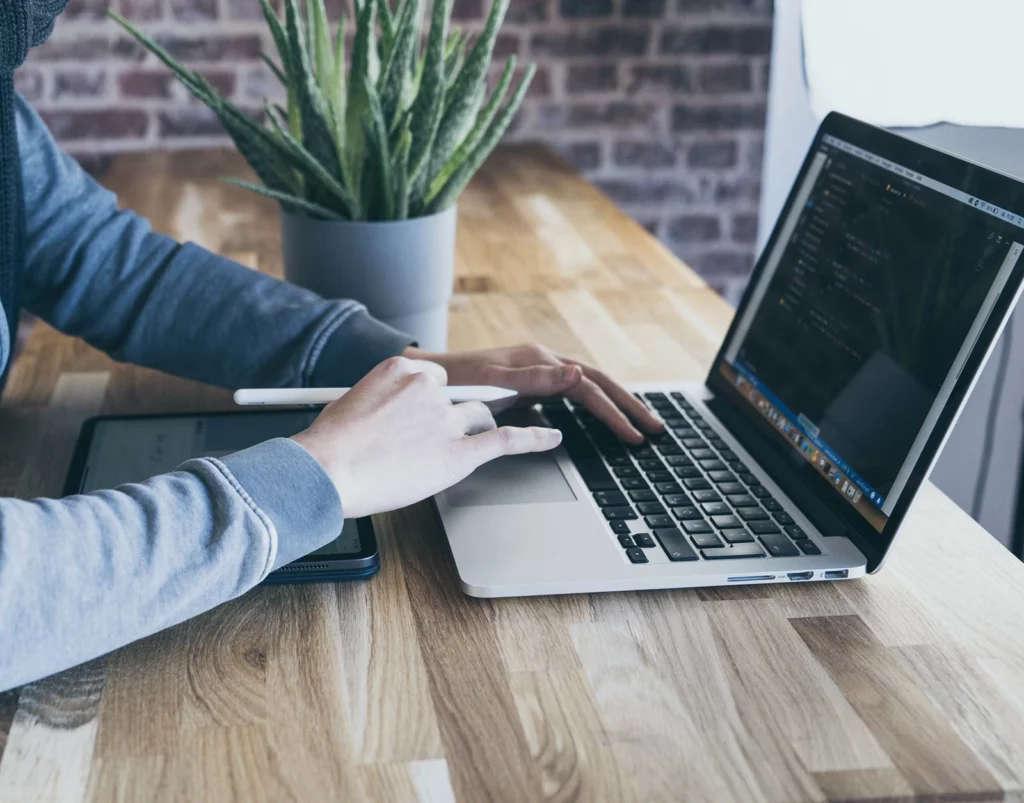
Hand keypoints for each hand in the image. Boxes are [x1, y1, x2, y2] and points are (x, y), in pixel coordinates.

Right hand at [291, 356, 561, 518]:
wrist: (326, 470)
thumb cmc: (330, 446)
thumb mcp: (353, 403)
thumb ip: (383, 402)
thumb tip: (390, 416)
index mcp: (402, 369)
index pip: (435, 379)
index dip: (431, 401)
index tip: (422, 415)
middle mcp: (430, 388)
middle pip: (460, 397)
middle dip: (453, 415)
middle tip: (437, 433)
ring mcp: (447, 420)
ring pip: (477, 417)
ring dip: (473, 430)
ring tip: (457, 445)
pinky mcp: (459, 452)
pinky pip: (506, 439)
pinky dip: (534, 437)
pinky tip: (551, 437)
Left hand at [404, 344, 663, 444]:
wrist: (422, 376)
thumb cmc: (451, 379)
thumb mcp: (492, 378)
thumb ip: (535, 376)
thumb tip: (578, 374)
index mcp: (540, 360)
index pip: (591, 387)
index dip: (615, 412)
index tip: (636, 436)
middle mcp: (543, 362)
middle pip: (598, 383)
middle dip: (629, 406)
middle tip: (657, 430)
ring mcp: (537, 372)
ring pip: (587, 387)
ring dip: (615, 405)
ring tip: (640, 425)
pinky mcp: (528, 384)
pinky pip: (570, 395)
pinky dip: (592, 406)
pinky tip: (601, 420)